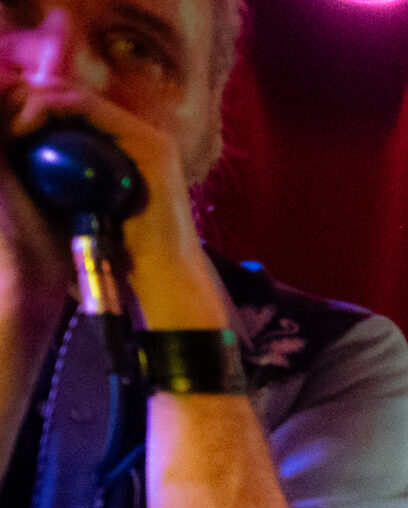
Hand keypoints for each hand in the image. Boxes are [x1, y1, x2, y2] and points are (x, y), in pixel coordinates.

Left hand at [5, 76, 223, 327]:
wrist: (157, 278)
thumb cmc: (113, 253)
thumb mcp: (70, 205)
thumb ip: (50, 178)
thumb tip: (12, 157)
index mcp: (118, 148)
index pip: (63, 107)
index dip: (24, 107)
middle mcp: (133, 136)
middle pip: (64, 94)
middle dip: (21, 100)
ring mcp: (145, 137)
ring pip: (71, 95)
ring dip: (30, 104)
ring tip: (8, 128)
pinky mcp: (150, 143)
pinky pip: (87, 108)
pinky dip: (49, 110)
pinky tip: (24, 128)